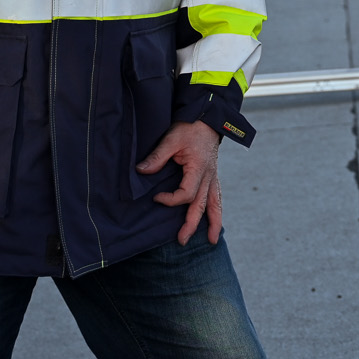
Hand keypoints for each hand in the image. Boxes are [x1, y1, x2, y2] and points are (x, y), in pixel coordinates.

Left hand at [137, 120, 222, 244]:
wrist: (207, 118)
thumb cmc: (189, 128)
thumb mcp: (171, 139)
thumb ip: (157, 157)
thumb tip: (141, 171)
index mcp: (199, 169)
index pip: (186, 194)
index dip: (171, 200)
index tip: (156, 198)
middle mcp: (209, 176)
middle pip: (202, 205)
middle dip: (192, 224)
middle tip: (181, 240)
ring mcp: (213, 177)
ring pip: (216, 204)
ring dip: (214, 222)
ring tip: (211, 240)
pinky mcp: (213, 176)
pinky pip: (217, 197)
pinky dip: (217, 211)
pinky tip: (215, 222)